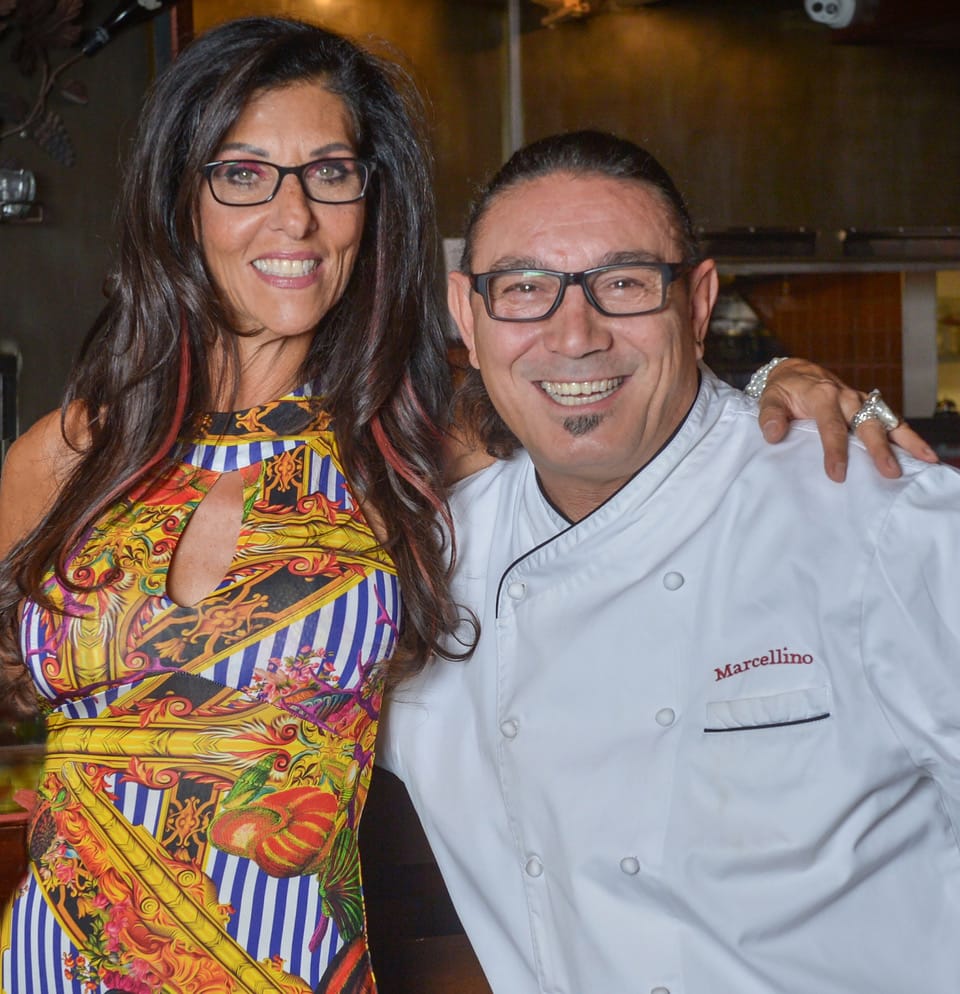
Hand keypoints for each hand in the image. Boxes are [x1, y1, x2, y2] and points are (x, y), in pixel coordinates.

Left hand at [757, 358, 938, 482]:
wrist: (797, 373)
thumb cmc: (783, 390)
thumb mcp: (769, 399)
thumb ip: (769, 416)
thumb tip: (772, 434)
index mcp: (822, 395)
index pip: (831, 425)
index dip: (835, 450)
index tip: (837, 474)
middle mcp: (846, 396)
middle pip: (866, 423)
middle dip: (878, 448)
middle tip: (888, 471)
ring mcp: (861, 401)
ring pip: (886, 420)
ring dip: (905, 441)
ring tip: (924, 460)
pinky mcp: (868, 407)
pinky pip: (891, 420)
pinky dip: (909, 436)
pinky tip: (924, 454)